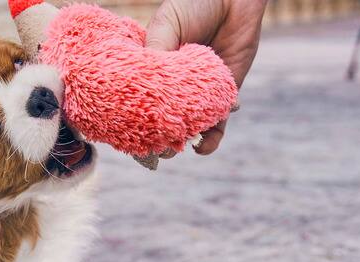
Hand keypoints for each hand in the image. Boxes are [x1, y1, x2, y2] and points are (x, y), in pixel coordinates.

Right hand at [146, 0, 265, 154]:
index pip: (139, 101)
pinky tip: (207, 143)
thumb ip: (156, 52)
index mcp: (152, 70)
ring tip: (185, 146)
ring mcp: (200, 92)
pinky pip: (219, 122)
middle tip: (161, 150)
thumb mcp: (165, 25)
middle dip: (163, 139)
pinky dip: (214, 136)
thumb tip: (148, 87)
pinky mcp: (225, 93)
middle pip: (165, 121)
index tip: (133, 138)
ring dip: (189, 140)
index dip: (135, 122)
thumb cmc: (193, 5)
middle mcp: (174, 86)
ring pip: (192, 126)